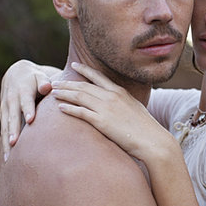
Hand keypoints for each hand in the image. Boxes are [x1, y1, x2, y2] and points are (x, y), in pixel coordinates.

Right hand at [0, 60, 55, 159]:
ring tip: (9, 157)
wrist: (15, 74)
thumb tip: (48, 87)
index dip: (28, 110)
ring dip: (6, 141)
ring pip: (5, 127)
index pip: (25, 101)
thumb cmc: (34, 78)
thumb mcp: (40, 76)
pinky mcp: (4, 116)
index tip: (31, 120)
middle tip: (15, 143)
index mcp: (22, 91)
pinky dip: (5, 143)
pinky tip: (8, 157)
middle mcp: (11, 101)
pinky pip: (4, 131)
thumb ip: (44, 82)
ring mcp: (5, 109)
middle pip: (12, 117)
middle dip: (13, 130)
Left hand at [53, 63, 177, 162]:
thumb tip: (120, 105)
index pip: (98, 77)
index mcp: (120, 92)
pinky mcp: (102, 122)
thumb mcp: (136, 109)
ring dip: (64, 93)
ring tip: (53, 92)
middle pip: (84, 86)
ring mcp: (106, 108)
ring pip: (79, 96)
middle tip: (54, 82)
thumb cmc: (146, 128)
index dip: (84, 70)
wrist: (153, 140)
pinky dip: (69, 108)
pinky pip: (81, 112)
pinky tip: (60, 107)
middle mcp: (112, 96)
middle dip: (67, 83)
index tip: (74, 65)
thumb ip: (124, 104)